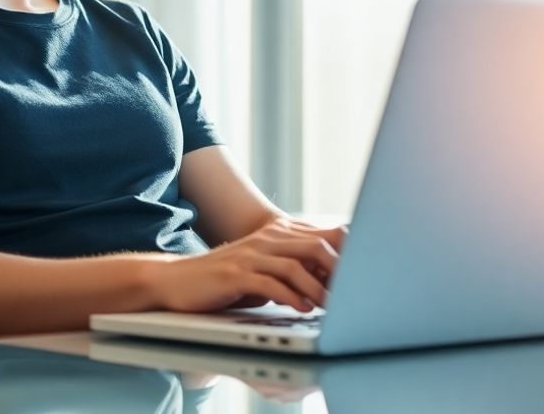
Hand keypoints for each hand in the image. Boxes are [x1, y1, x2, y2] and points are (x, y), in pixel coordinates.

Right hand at [149, 217, 347, 313]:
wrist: (178, 280)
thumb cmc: (227, 280)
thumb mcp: (265, 271)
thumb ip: (294, 271)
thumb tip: (332, 283)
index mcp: (278, 234)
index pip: (323, 235)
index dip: (347, 254)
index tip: (365, 275)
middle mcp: (267, 239)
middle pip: (316, 245)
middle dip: (341, 271)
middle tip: (356, 293)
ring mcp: (251, 254)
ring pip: (296, 265)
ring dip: (319, 288)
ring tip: (333, 307)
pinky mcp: (236, 273)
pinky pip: (270, 282)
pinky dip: (291, 296)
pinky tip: (303, 309)